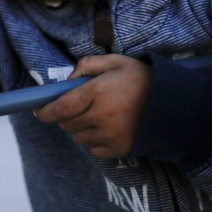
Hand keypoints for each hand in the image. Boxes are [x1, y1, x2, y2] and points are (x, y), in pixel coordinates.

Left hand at [34, 55, 151, 159]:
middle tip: (78, 107)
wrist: (173, 104)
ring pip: (79, 138)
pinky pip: (94, 150)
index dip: (46, 111)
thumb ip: (87, 65)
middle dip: (66, 116)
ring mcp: (111, 136)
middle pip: (67, 124)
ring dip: (80, 128)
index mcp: (98, 91)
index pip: (61, 107)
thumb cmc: (140, 78)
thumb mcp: (115, 61)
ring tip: (96, 116)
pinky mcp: (119, 150)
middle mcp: (102, 116)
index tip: (39, 111)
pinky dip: (94, 141)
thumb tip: (67, 81)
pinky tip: (107, 128)